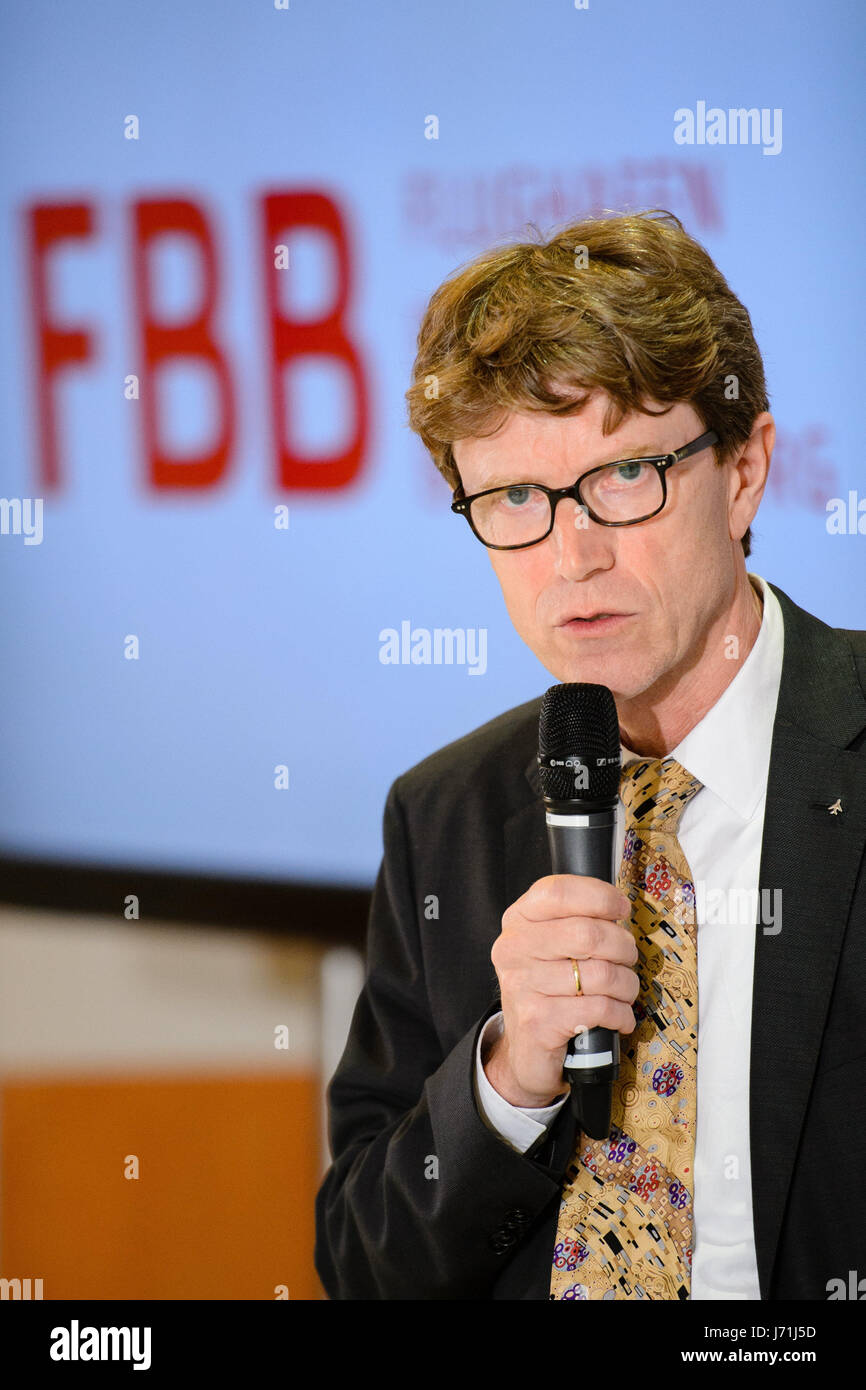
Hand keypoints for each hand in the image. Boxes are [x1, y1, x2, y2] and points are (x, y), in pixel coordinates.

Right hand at [485, 874, 638, 1108]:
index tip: (621, 908)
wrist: (525, 1050)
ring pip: (602, 974)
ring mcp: (523, 985)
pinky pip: (601, 1008)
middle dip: (623, 946)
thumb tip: (619, 907)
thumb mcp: (550, 946)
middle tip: (627, 958)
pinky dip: (621, 1014)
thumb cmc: (549, 989)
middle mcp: (514, 948)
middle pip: (588, 934)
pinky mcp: (539, 1021)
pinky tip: (619, 1016)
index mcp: (518, 920)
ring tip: (624, 991)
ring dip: (627, 984)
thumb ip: (576, 920)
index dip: (600, 896)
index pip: (558, 891)